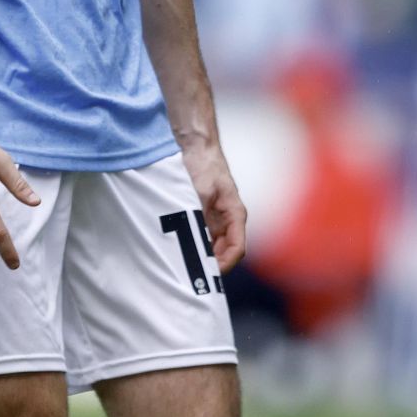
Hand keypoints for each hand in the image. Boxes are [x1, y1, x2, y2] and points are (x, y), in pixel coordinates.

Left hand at [181, 141, 246, 272]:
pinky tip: (179, 246)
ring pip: (212, 245)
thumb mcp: (200, 191)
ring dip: (201, 254)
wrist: (195, 144)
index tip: (208, 271)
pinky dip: (193, 243)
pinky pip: (201, 235)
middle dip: (211, 263)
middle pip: (225, 251)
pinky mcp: (202, 214)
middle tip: (192, 272)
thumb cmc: (204, 164)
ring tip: (184, 262)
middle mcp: (227, 219)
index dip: (225, 264)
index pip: (237, 248)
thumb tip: (196, 239)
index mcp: (235, 214)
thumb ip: (200, 215)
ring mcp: (215, 217)